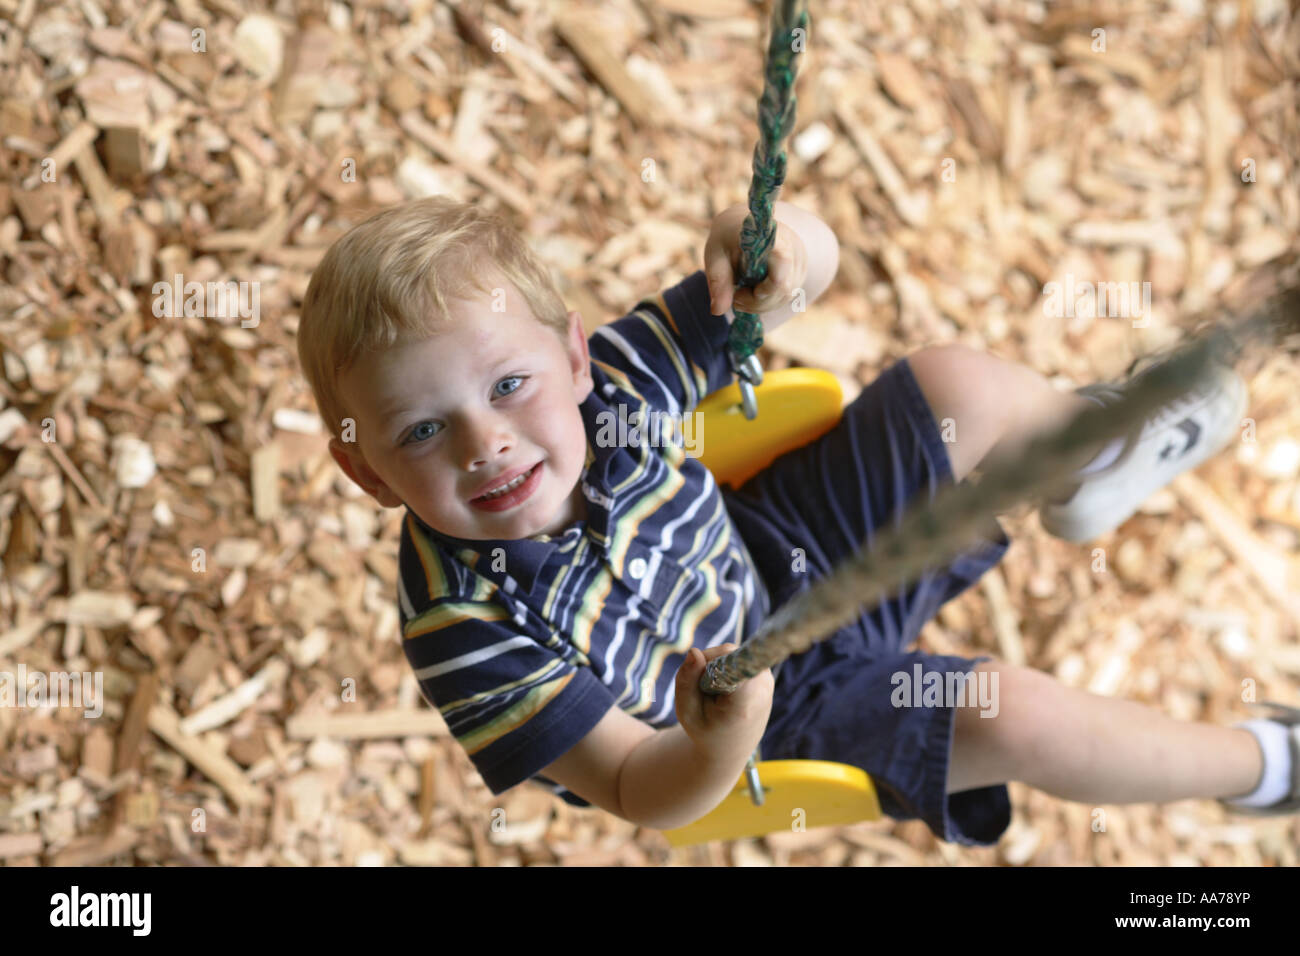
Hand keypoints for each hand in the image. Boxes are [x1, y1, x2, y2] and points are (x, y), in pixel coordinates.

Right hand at [674, 643, 774, 760]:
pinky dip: (724, 669)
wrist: (731, 748)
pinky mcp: (765, 675)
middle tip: (703, 693)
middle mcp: (762, 685)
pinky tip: (723, 691)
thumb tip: (694, 651)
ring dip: (716, 668)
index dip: (708, 662)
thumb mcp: (687, 712)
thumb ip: (687, 680)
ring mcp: (766, 678)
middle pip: (727, 653)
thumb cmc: (706, 730)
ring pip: (731, 653)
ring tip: (714, 694)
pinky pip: (738, 658)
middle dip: (708, 665)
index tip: (702, 683)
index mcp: (744, 699)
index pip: (726, 657)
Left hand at [704, 207, 807, 316]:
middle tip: (735, 298)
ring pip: (786, 297)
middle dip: (756, 303)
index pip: (782, 263)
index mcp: (773, 237)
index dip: (766, 286)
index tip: (741, 292)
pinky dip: (767, 302)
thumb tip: (718, 311)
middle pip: (783, 288)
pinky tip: (752, 295)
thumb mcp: (715, 256)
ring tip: (740, 296)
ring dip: (761, 305)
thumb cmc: (727, 238)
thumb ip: (718, 281)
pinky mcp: (799, 274)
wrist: (744, 226)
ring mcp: (799, 262)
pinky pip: (786, 297)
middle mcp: (793, 248)